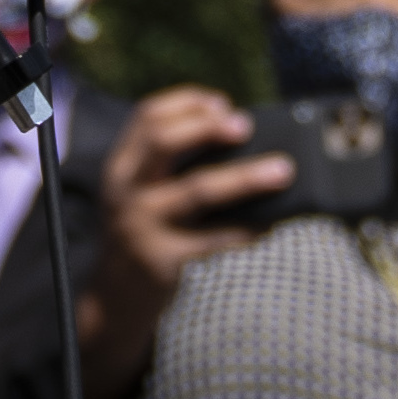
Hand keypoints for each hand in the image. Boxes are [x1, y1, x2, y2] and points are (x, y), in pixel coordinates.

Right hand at [77, 85, 295, 398]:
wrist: (115, 296)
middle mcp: (126, 190)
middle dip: (206, 127)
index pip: (147, 116)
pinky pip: (212, 240)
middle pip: (162, 142)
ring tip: (282, 171)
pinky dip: (245, 230)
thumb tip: (240, 135)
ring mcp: (141, 226)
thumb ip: (171, 164)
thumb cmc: (143, 231)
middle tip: (246, 125)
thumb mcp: (141, 191)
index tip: (223, 102)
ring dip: (245, 177)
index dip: (187, 102)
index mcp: (122, 165)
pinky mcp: (161, 260)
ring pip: (198, 190)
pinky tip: (269, 224)